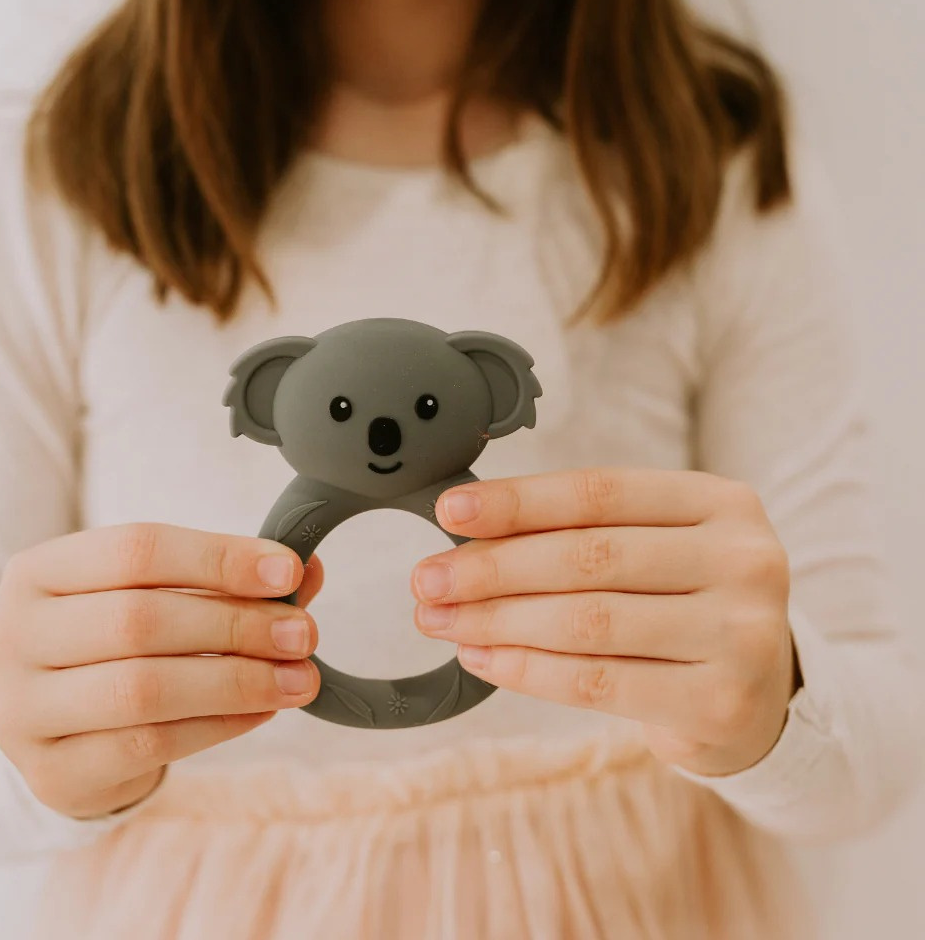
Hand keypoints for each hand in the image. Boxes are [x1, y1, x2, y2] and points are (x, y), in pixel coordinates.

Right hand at [0, 524, 321, 819]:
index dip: (219, 558)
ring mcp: (20, 710)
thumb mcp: (150, 594)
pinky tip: (262, 710)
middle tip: (302, 633)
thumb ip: (221, 580)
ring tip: (298, 677)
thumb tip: (308, 571)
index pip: (136, 550)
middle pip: (140, 620)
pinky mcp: (50, 772)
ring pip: (144, 689)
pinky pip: (149, 746)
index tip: (289, 571)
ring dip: (237, 681)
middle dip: (236, 625)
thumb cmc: (110, 643)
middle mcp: (11, 635)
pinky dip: (218, 725)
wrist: (49, 726)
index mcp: (37, 571)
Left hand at [411, 468, 797, 776]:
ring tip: (442, 620)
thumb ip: (583, 532)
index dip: (517, 501)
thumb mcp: (657, 549)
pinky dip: (527, 669)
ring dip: (497, 621)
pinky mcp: (721, 701)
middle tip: (429, 578)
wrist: (764, 699)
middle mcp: (743, 559)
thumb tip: (469, 532)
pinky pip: (597, 682)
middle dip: (493, 568)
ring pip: (586, 621)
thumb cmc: (687, 605)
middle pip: (588, 556)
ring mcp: (741, 633)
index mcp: (721, 503)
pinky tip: (483, 658)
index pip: (599, 492)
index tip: (450, 511)